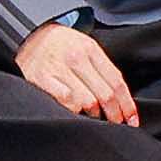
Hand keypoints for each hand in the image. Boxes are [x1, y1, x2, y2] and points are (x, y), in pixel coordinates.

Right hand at [14, 21, 139, 124]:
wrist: (28, 35)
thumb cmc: (60, 46)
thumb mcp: (83, 47)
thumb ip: (100, 68)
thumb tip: (120, 100)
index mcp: (89, 48)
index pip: (116, 81)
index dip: (127, 104)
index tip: (132, 120)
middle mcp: (75, 57)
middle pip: (105, 94)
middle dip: (115, 115)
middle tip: (117, 125)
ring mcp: (58, 68)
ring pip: (88, 101)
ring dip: (95, 115)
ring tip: (95, 119)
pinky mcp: (42, 78)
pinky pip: (67, 101)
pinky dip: (74, 110)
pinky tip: (75, 113)